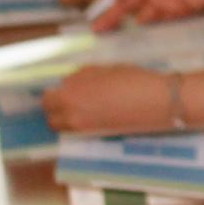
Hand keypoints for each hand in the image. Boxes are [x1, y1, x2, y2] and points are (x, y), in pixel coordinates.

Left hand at [44, 64, 177, 132]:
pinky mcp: (97, 136)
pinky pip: (78, 131)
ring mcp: (84, 128)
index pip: (46, 99)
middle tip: (69, 98)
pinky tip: (94, 113)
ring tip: (82, 106)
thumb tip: (68, 81)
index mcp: (71, 95)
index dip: (53, 93)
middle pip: (51, 118)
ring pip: (63, 128)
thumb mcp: (104, 69)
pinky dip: (79, 124)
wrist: (157, 101)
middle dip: (56, 108)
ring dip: (66, 118)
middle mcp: (72, 115)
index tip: (62, 87)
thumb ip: (81, 76)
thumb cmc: (132, 79)